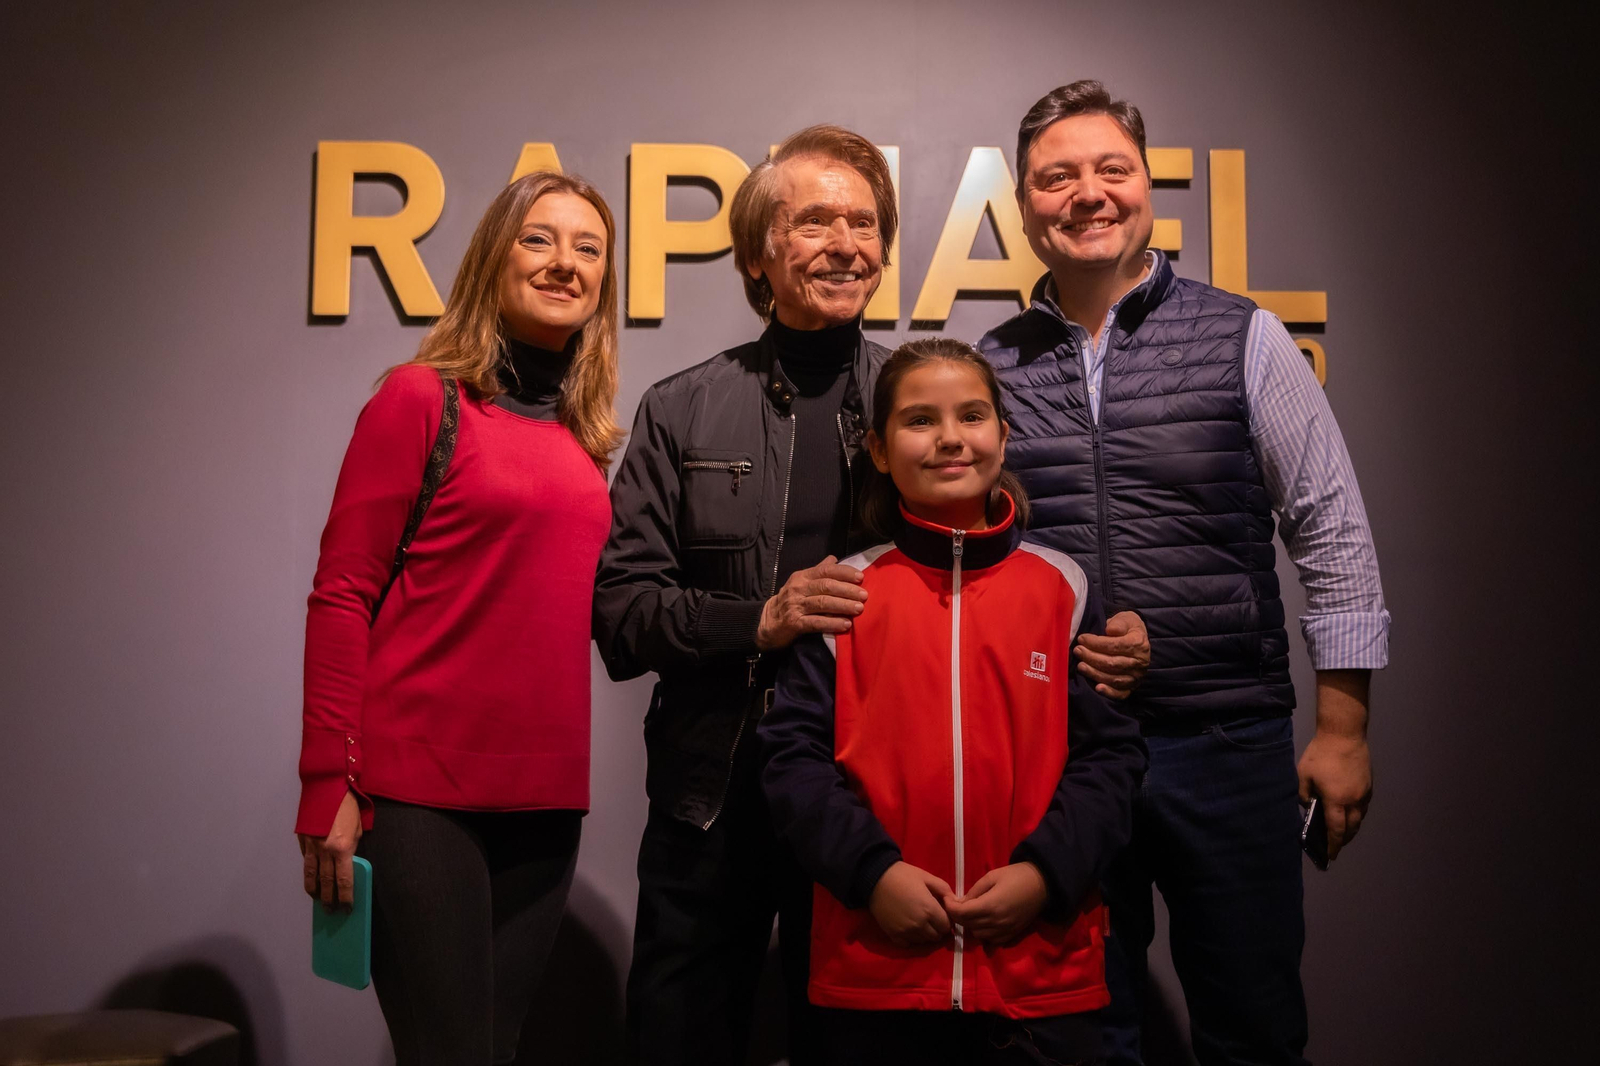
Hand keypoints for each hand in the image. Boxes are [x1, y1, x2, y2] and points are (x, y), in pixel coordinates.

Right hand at [298, 790, 362, 911]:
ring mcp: (311, 846)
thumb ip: (352, 847)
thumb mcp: (358, 828)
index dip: (346, 896)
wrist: (327, 787)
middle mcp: (325, 851)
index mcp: (342, 848)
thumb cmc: (348, 806)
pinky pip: (306, 861)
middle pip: (326, 882)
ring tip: (317, 900)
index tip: (347, 908)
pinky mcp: (302, 840)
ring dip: (314, 890)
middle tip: (331, 911)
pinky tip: (311, 879)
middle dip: (329, 898)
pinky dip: (309, 872)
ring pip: (311, 875)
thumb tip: (347, 862)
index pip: (344, 880)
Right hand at [755, 556, 866, 650]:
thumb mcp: (801, 582)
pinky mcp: (794, 623)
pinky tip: (845, 624)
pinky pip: (816, 622)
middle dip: (847, 590)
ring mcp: (795, 606)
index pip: (825, 570)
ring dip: (843, 605)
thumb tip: (835, 559)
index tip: (861, 577)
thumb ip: (818, 571)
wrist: (768, 621)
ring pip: (822, 603)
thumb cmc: (791, 601)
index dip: (844, 573)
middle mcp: (798, 589)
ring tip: (859, 609)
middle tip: (864, 595)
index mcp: (802, 577)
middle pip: (826, 586)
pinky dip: (832, 623)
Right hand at [868, 862, 953, 946]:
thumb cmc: (903, 875)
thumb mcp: (927, 877)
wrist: (875, 878)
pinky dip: (911, 939)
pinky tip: (909, 927)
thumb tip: (955, 902)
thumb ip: (944, 890)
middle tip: (932, 917)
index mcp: (930, 910)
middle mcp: (920, 925)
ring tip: (920, 921)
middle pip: (936, 936)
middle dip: (938, 928)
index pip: (947, 926)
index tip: (942, 913)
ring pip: (924, 941)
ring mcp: (906, 932)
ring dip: (925, 934)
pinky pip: (908, 944)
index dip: (947, 920)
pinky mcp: (893, 935)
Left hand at [942, 863, 1048, 946]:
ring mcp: (1004, 931)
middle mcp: (996, 923)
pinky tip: (983, 925)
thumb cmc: (1015, 876)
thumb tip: (959, 903)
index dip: (950, 907)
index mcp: (990, 906)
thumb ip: (974, 891)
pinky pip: (991, 942)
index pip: (961, 914)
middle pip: (967, 925)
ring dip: (970, 925)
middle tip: (957, 905)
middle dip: (959, 916)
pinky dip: (983, 936)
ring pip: (977, 935)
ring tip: (970, 913)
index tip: (947, 899)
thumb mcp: (991, 877)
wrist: (1042, 885)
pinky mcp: (1011, 935)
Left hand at [1075, 610, 1149, 698]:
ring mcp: (1136, 677)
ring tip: (1080, 665)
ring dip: (1094, 673)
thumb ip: (1118, 623)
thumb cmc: (1127, 628)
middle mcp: (1140, 662)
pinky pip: (1120, 694)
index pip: (1115, 646)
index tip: (1082, 638)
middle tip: (1078, 651)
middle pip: (1112, 663)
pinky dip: (1108, 692)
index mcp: (1139, 643)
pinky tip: (1097, 688)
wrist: (1137, 639)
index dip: (1096, 643)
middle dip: (1091, 657)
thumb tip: (1110, 629)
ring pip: (1113, 678)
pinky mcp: (1132, 687)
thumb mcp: (1125, 618)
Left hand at [1298, 731, 1371, 860]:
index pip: (1336, 830)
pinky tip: (1349, 813)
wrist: (1344, 735)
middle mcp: (1354, 801)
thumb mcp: (1303, 774)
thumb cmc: (1320, 754)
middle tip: (1335, 846)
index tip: (1330, 856)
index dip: (1333, 845)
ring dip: (1351, 828)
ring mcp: (1364, 793)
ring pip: (1359, 818)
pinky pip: (1363, 807)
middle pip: (1351, 828)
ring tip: (1342, 832)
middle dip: (1344, 840)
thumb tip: (1309, 807)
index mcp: (1337, 801)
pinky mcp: (1369, 785)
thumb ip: (1304, 795)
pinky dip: (1356, 815)